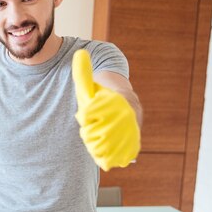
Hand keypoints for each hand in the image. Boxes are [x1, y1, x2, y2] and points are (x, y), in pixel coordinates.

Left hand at [72, 49, 139, 170]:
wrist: (125, 111)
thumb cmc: (102, 98)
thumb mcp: (91, 85)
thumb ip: (83, 73)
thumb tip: (79, 52)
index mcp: (117, 101)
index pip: (89, 113)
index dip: (85, 115)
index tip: (88, 113)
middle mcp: (128, 118)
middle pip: (93, 133)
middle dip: (88, 131)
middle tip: (91, 127)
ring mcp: (131, 134)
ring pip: (100, 148)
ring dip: (93, 144)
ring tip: (96, 136)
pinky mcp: (131, 149)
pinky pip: (111, 159)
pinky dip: (102, 157)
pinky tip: (101, 150)